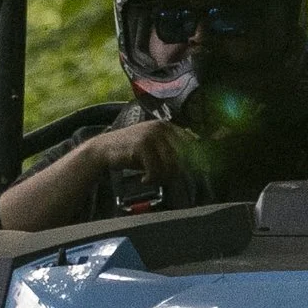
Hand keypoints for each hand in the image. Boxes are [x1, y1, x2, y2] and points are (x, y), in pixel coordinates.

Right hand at [0, 115, 187, 230]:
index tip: (203, 171)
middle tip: (160, 179)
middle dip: (175, 173)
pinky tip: (143, 180)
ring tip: (150, 179)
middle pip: (184, 158)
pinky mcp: (142, 145)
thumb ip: (173, 152)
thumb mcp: (154, 148)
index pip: (193, 142)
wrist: (104, 150)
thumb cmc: (133, 153)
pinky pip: (157, 170)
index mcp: (168, 126)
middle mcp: (162, 127)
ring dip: (162, 178)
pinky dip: (151, 179)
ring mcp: (152, 135)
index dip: (199, 159)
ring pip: (171, 166)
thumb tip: (199, 163)